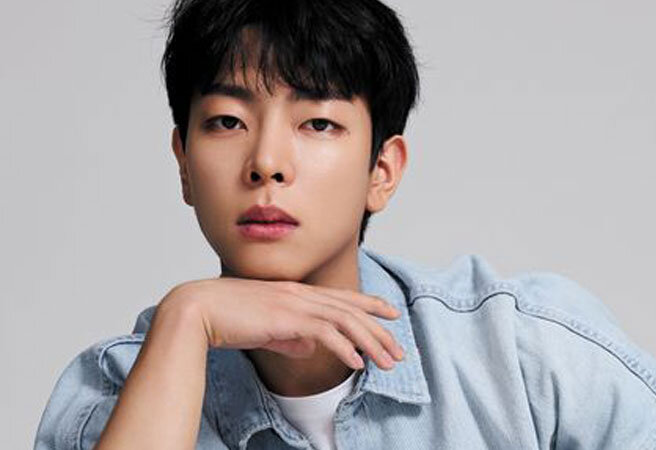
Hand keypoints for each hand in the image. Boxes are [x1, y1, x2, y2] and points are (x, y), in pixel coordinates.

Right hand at [162, 278, 404, 369]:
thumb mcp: (265, 328)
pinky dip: (345, 348)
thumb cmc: (226, 319)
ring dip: (371, 342)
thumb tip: (309, 348)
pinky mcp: (287, 318)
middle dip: (379, 330)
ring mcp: (295, 303)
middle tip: (398, 351)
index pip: (342, 296)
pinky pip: (326, 333)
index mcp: (295, 292)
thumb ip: (289, 337)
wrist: (197, 310)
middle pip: (351, 309)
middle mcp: (300, 293)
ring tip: (387, 362)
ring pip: (346, 320)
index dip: (370, 303)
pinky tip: (357, 364)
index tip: (390, 313)